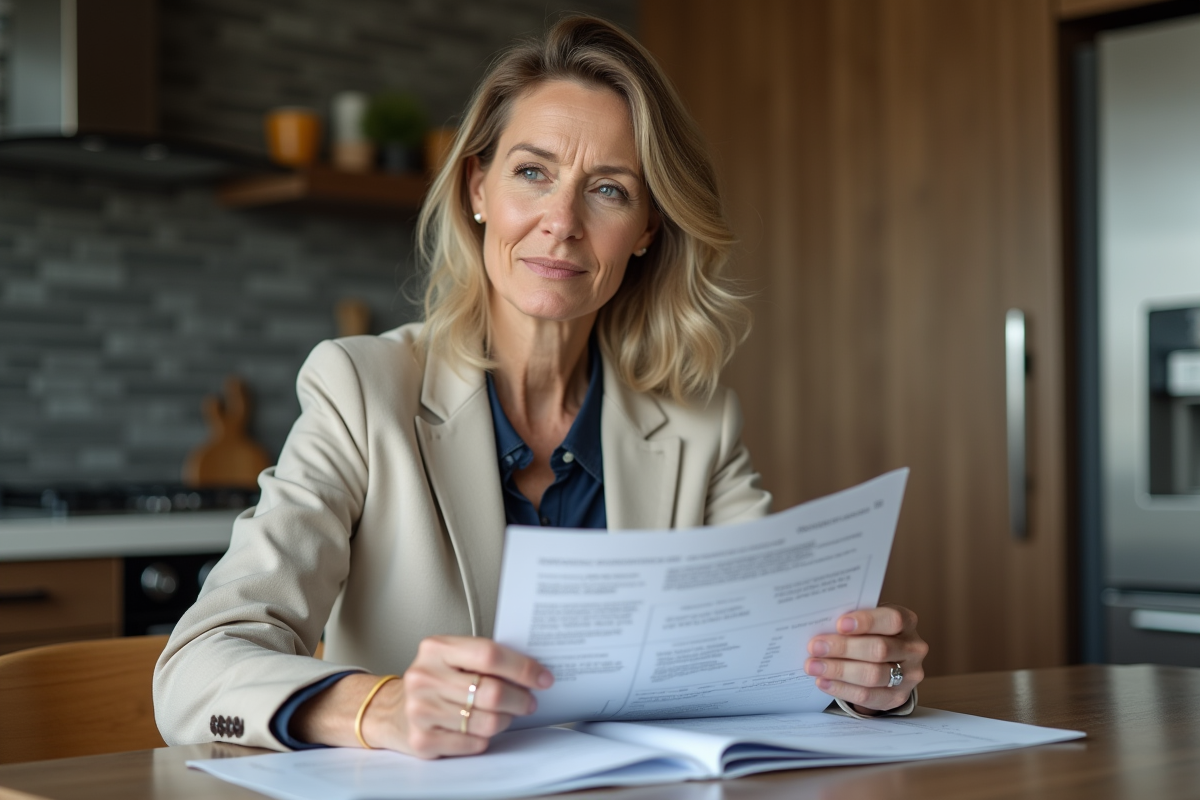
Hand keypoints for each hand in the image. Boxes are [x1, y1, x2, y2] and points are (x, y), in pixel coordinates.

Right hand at [293, 636, 552, 757]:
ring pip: (486, 722)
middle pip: (492, 692)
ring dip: (505, 721)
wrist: (390, 710)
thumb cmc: (433, 681)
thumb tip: (532, 670)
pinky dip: (484, 738)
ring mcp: (421, 710)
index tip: (543, 677)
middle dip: (521, 699)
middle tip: (529, 701)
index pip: (489, 654)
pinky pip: (473, 743)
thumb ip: (484, 658)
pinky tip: (479, 729)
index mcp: (436, 648)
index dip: (523, 667)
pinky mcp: (422, 740)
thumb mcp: (451, 658)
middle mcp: (425, 677)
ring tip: (505, 715)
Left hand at [804, 604, 927, 714]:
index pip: (892, 620)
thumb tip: (821, 623)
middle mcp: (913, 649)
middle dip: (843, 648)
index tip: (840, 624)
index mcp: (907, 622)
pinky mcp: (897, 697)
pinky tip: (823, 682)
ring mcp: (909, 676)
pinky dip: (841, 689)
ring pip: (873, 675)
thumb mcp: (867, 622)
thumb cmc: (870, 634)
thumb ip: (852, 621)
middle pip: (879, 649)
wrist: (886, 663)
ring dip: (838, 670)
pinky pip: (867, 696)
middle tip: (815, 647)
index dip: (867, 621)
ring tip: (813, 666)